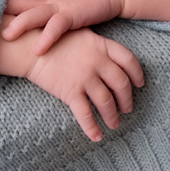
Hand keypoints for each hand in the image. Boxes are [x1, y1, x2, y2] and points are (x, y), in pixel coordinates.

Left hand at [2, 0, 123, 54]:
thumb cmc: (85, 1)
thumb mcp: (60, 6)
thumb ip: (44, 12)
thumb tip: (26, 22)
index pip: (15, 2)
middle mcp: (46, 1)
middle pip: (18, 6)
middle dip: (1, 14)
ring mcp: (59, 6)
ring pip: (34, 15)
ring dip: (19, 26)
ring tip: (5, 37)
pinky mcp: (72, 14)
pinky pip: (56, 27)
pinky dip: (47, 38)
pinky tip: (38, 49)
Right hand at [23, 27, 144, 141]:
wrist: (29, 46)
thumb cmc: (51, 37)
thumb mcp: (80, 33)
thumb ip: (95, 45)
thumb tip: (105, 56)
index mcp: (101, 46)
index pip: (128, 60)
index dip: (137, 74)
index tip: (139, 84)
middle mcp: (97, 62)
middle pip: (121, 84)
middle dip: (126, 99)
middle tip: (127, 109)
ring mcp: (85, 77)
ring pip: (106, 102)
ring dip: (112, 116)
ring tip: (114, 124)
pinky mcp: (71, 92)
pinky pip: (85, 114)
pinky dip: (92, 128)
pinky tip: (97, 136)